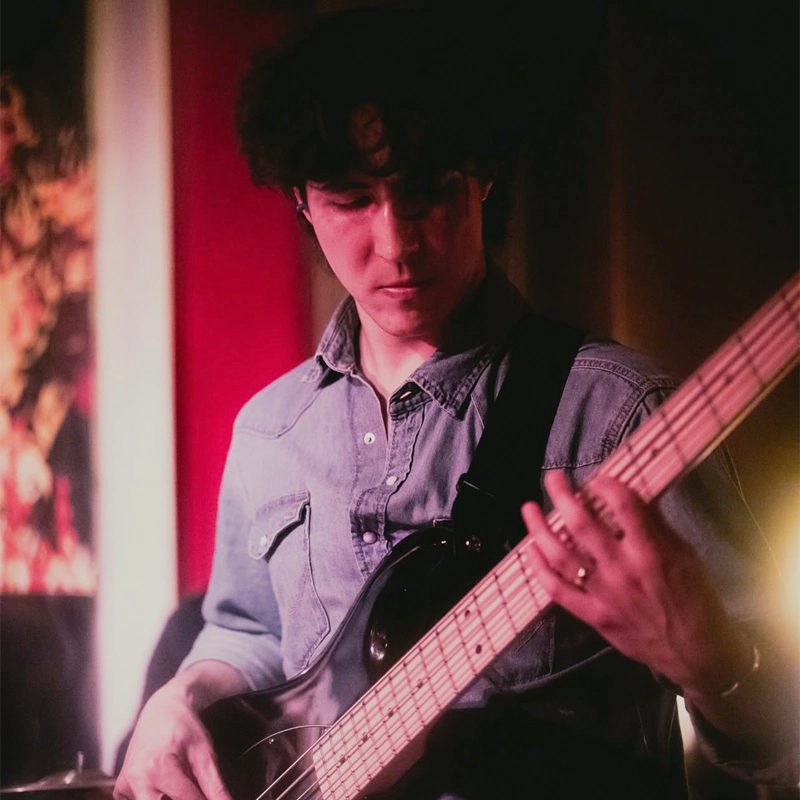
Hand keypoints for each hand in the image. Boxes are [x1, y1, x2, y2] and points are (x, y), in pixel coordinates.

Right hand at [114, 665, 241, 799]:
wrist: (162, 709)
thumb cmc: (182, 725)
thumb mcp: (204, 753)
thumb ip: (215, 785)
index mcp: (157, 767)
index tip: (214, 799)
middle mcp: (136, 778)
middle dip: (182, 799)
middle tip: (194, 789)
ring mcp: (125, 785)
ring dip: (168, 798)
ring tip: (181, 780)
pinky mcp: (120, 789)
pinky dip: (155, 797)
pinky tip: (164, 785)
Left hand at [520, 471, 751, 694]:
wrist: (695, 655)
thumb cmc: (695, 601)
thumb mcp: (686, 557)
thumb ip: (657, 526)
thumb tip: (633, 496)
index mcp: (651, 551)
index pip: (623, 506)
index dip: (605, 485)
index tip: (596, 478)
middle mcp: (622, 569)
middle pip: (582, 524)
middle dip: (563, 496)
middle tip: (553, 478)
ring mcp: (603, 593)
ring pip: (561, 554)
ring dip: (540, 528)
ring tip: (528, 508)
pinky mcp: (592, 614)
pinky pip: (557, 588)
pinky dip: (540, 568)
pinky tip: (530, 549)